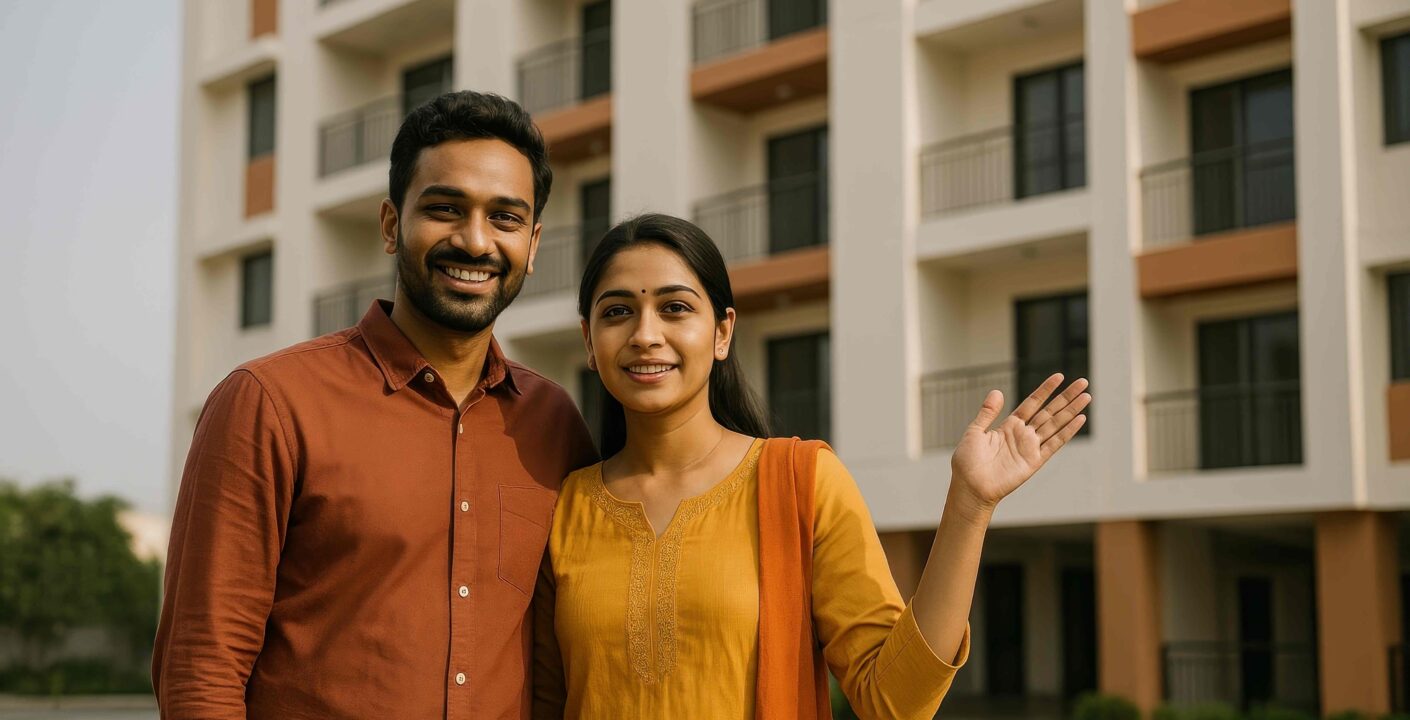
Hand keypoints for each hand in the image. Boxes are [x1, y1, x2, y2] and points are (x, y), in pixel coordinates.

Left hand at [949, 374, 1089, 513]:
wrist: (970, 486)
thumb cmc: (967, 461)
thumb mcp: (975, 431)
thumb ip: (988, 412)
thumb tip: (997, 391)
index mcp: (1009, 425)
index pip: (1032, 403)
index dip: (1046, 390)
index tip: (1059, 376)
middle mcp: (1023, 434)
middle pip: (1049, 411)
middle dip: (1066, 397)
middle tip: (1083, 383)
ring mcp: (1031, 447)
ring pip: (1056, 424)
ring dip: (1071, 410)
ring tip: (1086, 396)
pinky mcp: (1035, 461)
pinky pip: (1055, 443)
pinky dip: (1068, 432)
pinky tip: (1080, 419)